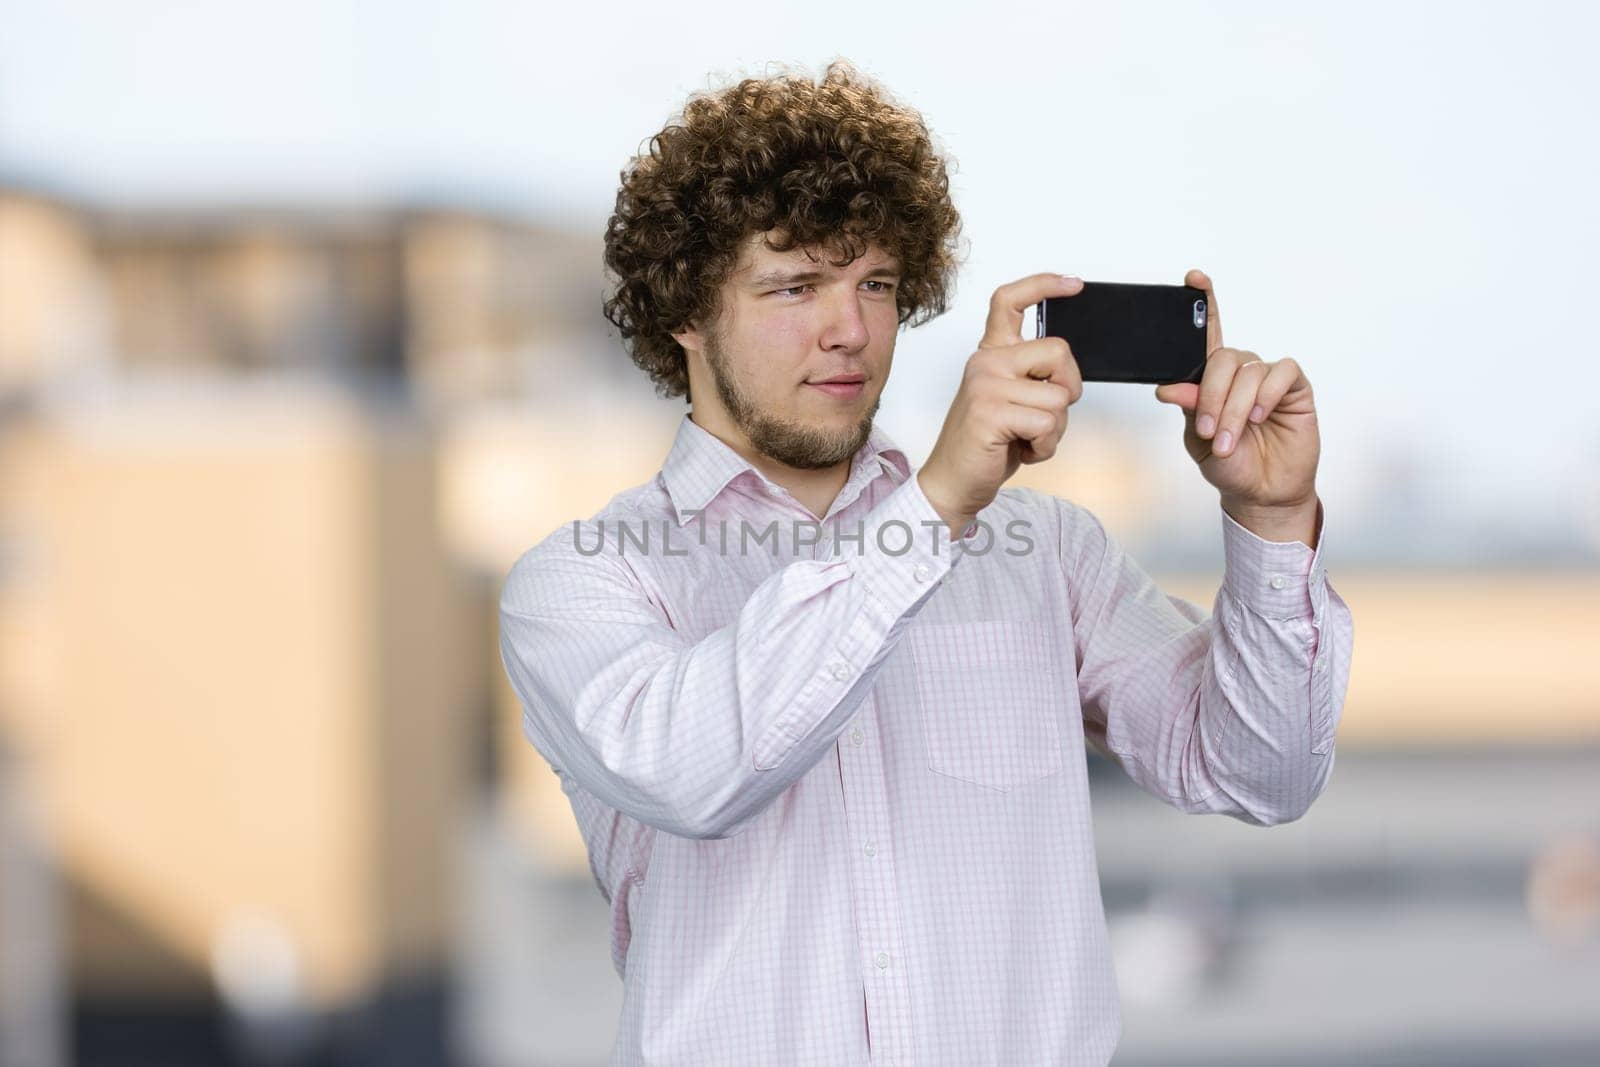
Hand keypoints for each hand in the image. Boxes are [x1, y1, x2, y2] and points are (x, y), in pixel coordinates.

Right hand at [919, 273, 1083, 537]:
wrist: (954, 482)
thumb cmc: (988, 444)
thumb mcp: (1012, 399)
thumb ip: (1032, 376)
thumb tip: (1068, 369)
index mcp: (990, 353)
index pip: (1011, 301)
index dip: (1045, 285)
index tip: (1074, 284)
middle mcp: (985, 362)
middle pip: (1060, 351)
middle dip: (1068, 388)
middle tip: (1045, 414)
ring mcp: (986, 385)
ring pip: (1059, 396)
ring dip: (1055, 429)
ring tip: (1026, 438)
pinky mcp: (991, 413)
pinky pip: (1047, 423)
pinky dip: (1045, 446)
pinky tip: (1021, 450)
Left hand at [1153, 269, 1320, 518]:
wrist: (1260, 492)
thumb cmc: (1229, 463)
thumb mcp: (1199, 438)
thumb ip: (1189, 408)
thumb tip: (1168, 387)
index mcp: (1211, 379)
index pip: (1206, 334)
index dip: (1203, 302)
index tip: (1193, 278)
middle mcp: (1239, 372)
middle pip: (1222, 358)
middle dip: (1211, 396)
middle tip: (1207, 431)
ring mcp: (1267, 378)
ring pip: (1247, 371)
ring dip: (1234, 408)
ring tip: (1230, 439)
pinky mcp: (1295, 388)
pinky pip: (1281, 373)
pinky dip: (1266, 394)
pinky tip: (1260, 416)